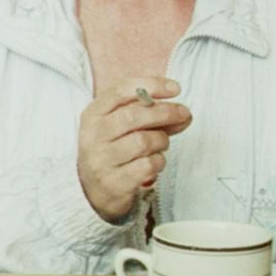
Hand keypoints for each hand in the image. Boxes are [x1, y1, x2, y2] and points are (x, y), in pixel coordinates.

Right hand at [76, 78, 190, 222]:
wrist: (92, 189)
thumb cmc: (112, 149)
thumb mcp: (122, 126)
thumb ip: (150, 116)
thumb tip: (183, 114)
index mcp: (93, 114)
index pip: (121, 91)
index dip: (150, 86)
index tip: (175, 88)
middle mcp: (94, 135)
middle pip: (134, 115)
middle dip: (165, 112)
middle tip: (183, 113)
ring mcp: (101, 159)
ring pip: (144, 141)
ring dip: (162, 140)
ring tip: (161, 143)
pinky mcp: (114, 182)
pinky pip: (148, 166)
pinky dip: (158, 161)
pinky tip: (154, 161)